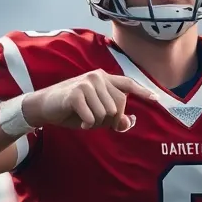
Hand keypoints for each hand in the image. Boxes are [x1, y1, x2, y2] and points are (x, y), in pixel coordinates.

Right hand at [23, 70, 157, 130]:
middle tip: (93, 119)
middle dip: (109, 119)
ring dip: (96, 122)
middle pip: (119, 106)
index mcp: (105, 78)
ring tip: (84, 117)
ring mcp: (87, 83)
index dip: (142, 92)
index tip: (156, 100)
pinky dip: (87, 124)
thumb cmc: (73, 110)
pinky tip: (79, 121)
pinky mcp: (76, 93)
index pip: (128, 84)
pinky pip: (92, 117)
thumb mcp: (96, 114)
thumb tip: (129, 122)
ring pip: (106, 113)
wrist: (45, 106)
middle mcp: (98, 77)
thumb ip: (114, 117)